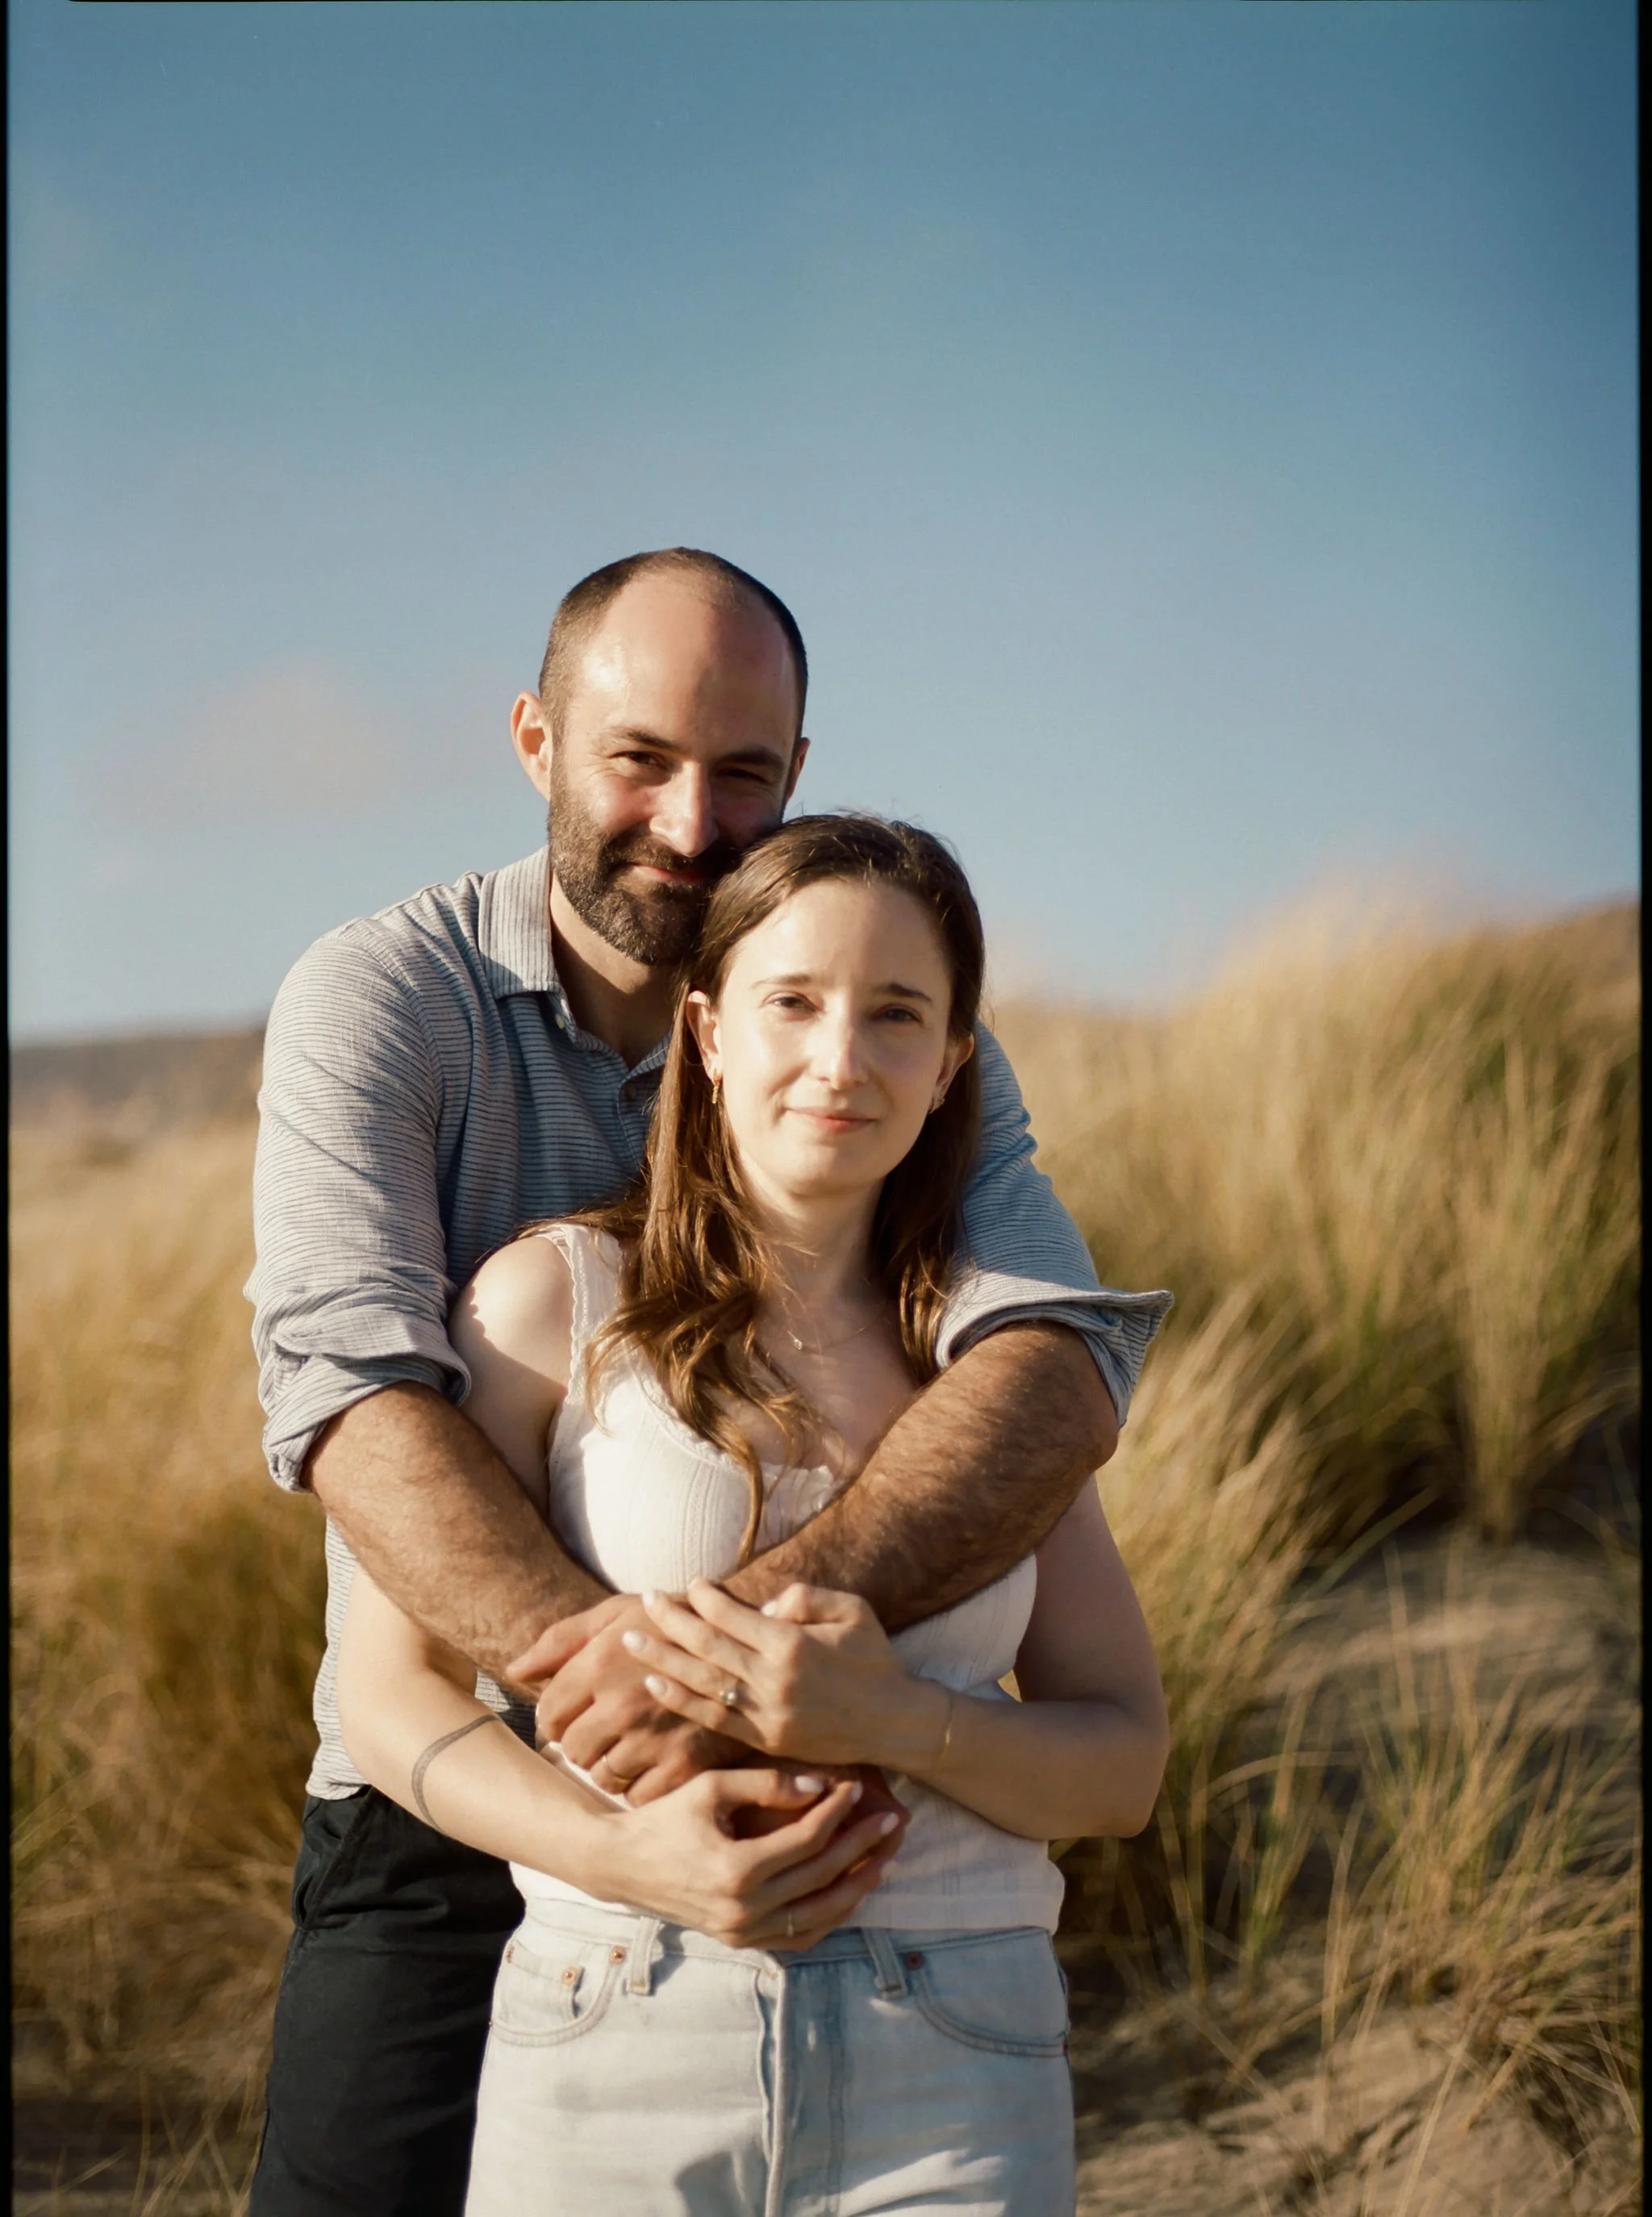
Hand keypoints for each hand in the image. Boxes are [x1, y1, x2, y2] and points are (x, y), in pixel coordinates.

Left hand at [508, 1593, 745, 1796]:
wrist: (750, 1647)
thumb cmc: (673, 1624)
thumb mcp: (617, 1613)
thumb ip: (562, 1640)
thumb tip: (514, 1671)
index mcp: (600, 1663)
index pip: (548, 1715)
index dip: (556, 1720)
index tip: (575, 1716)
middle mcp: (622, 1704)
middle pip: (572, 1751)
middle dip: (582, 1744)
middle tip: (604, 1733)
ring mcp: (653, 1739)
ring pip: (602, 1777)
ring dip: (610, 1767)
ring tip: (630, 1746)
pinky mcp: (683, 1766)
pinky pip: (637, 1797)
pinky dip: (640, 1787)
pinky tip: (653, 1764)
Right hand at [594, 1767, 903, 1951]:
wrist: (624, 1864)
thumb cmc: (666, 1818)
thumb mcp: (711, 1790)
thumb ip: (766, 1785)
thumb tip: (819, 1786)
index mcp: (736, 1869)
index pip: (806, 1840)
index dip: (837, 1812)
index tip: (858, 1788)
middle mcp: (743, 1909)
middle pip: (821, 1877)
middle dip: (861, 1846)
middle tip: (890, 1821)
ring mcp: (743, 1931)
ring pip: (818, 1916)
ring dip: (856, 1888)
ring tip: (883, 1861)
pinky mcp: (740, 1940)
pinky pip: (798, 1937)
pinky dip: (829, 1918)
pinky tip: (848, 1894)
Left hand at [624, 1580, 948, 1772]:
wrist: (894, 1722)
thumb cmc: (875, 1659)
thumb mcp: (854, 1611)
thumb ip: (809, 1597)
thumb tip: (767, 1605)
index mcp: (793, 1644)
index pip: (733, 1617)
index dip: (706, 1598)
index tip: (691, 1584)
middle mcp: (774, 1681)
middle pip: (707, 1648)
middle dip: (672, 1622)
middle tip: (646, 1600)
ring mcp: (766, 1714)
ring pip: (701, 1684)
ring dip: (663, 1660)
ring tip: (633, 1640)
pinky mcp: (765, 1739)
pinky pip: (713, 1719)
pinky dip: (681, 1701)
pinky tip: (657, 1685)